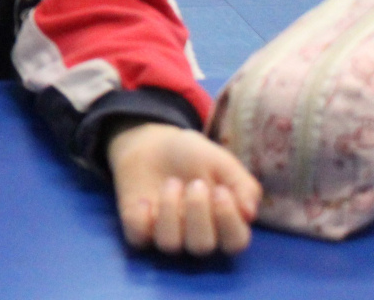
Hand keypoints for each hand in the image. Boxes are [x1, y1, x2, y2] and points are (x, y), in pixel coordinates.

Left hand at [108, 122, 260, 255]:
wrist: (152, 142)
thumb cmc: (193, 156)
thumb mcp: (223, 162)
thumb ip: (243, 186)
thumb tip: (249, 213)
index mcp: (222, 225)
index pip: (234, 242)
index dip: (228, 220)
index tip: (221, 190)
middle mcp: (196, 236)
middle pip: (201, 246)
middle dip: (198, 212)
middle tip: (196, 183)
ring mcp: (166, 235)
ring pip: (170, 244)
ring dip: (170, 210)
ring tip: (172, 183)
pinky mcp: (138, 228)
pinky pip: (138, 238)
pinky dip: (140, 219)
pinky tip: (145, 200)